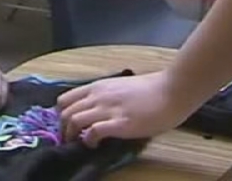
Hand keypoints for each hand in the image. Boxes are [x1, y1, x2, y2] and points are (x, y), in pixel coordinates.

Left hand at [57, 71, 196, 145]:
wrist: (170, 91)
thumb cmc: (150, 89)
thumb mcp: (119, 87)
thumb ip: (105, 96)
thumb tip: (95, 110)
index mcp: (97, 87)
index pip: (65, 99)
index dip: (61, 115)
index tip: (66, 126)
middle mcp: (98, 96)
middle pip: (65, 112)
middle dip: (63, 129)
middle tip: (69, 140)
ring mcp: (108, 109)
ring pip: (73, 120)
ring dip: (71, 136)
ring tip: (79, 143)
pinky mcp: (119, 123)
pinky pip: (93, 132)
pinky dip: (88, 141)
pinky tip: (94, 145)